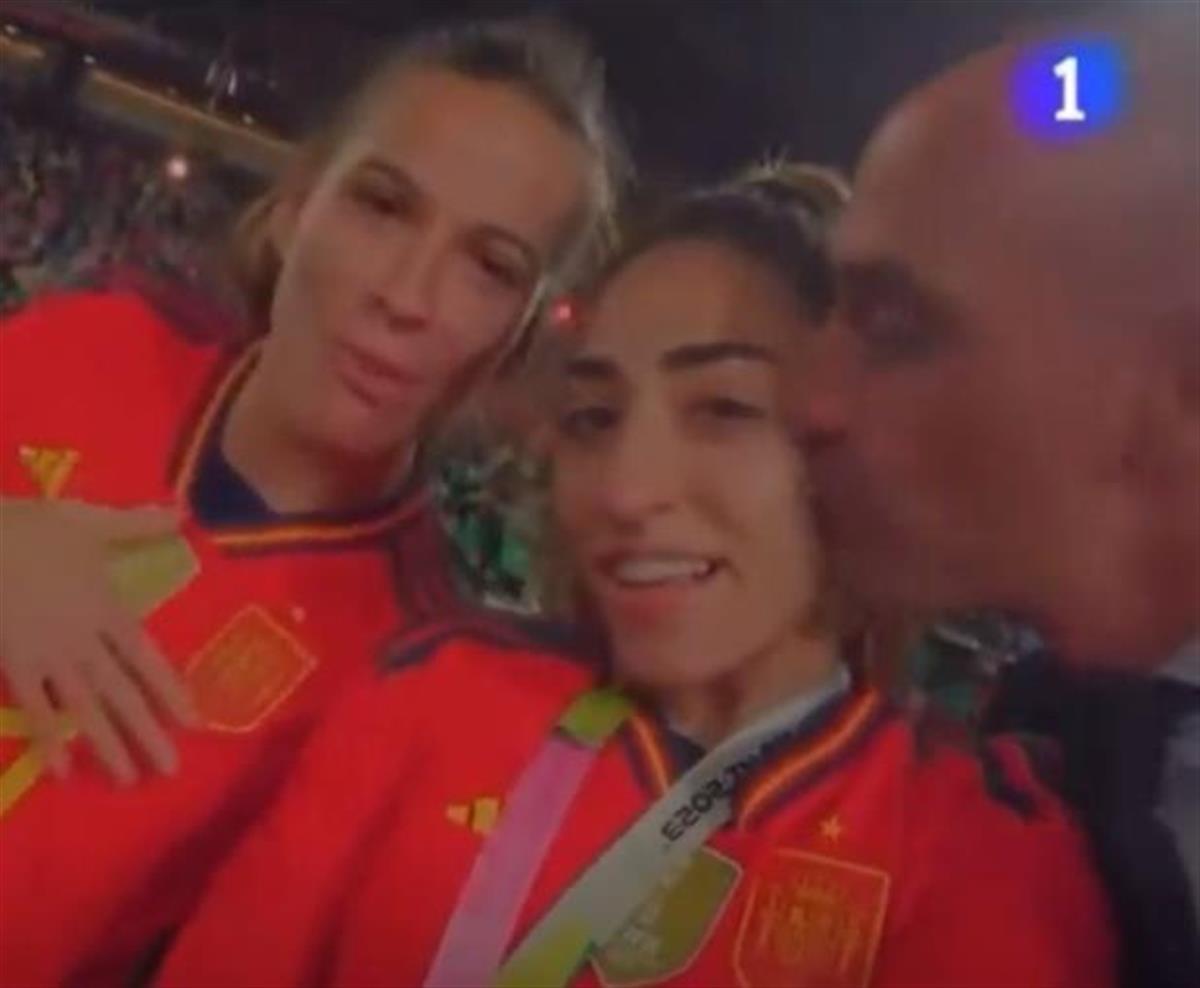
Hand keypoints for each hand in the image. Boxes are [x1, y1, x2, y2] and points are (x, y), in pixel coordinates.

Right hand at [0, 498, 197, 783]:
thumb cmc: (29, 528)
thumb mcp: (89, 520)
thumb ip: (138, 523)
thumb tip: (183, 511)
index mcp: (107, 609)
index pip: (147, 658)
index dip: (169, 689)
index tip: (193, 721)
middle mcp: (84, 641)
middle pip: (122, 693)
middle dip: (148, 732)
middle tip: (171, 770)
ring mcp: (48, 657)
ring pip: (84, 709)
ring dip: (108, 744)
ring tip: (129, 779)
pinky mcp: (13, 666)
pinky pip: (34, 710)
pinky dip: (48, 740)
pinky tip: (63, 771)